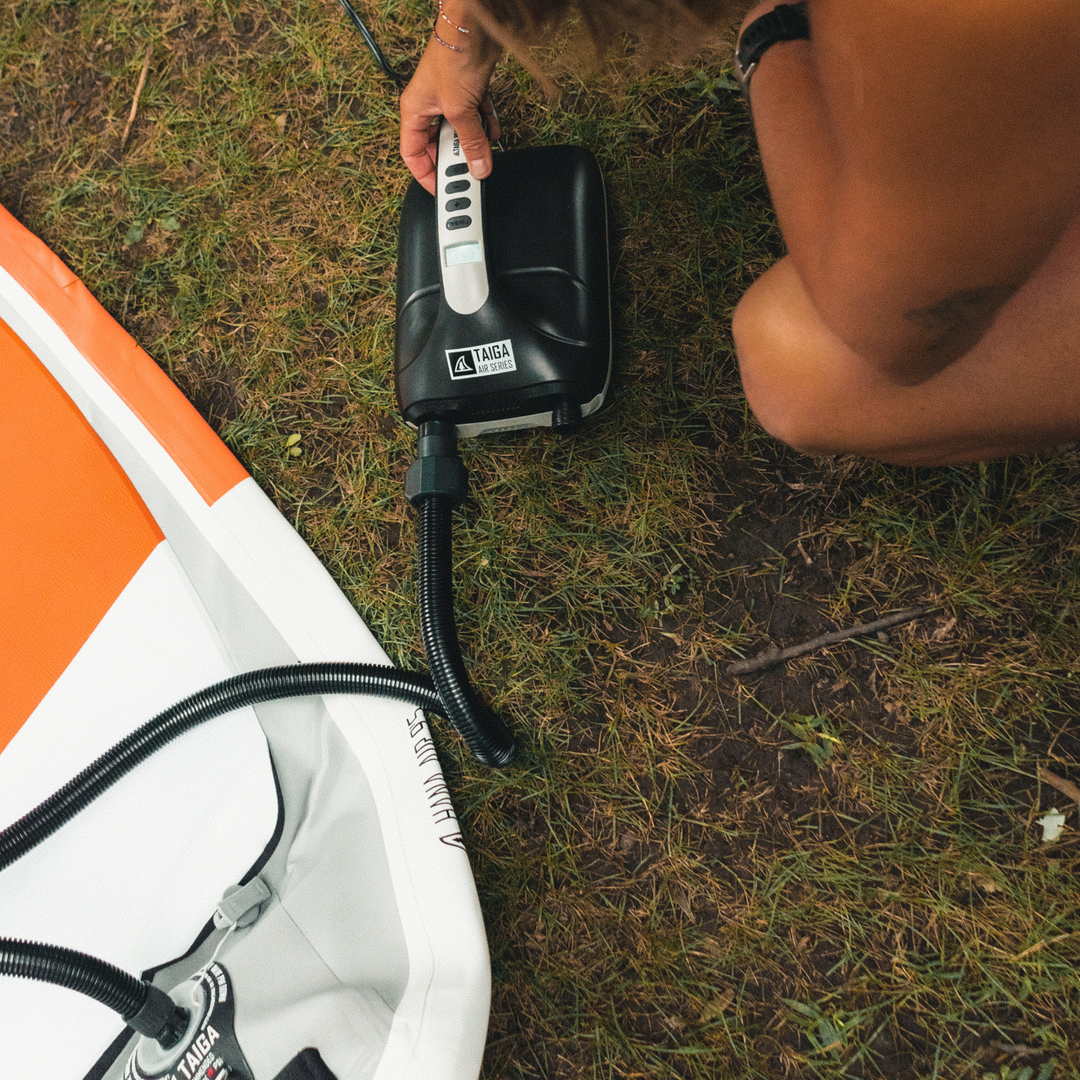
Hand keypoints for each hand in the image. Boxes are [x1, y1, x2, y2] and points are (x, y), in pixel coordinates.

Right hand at [400, 3, 501, 194]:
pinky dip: (487, 126)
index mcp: (413, 112)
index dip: (426, 175)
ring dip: (475, 142)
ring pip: (461, 133)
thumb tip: (478, 168)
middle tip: (470, 171)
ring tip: (485, 151)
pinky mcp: (469, 91)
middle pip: (440, 145)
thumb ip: (471, 144)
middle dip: (457, 158)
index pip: (413, 155)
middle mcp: (429, 107)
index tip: (443, 189)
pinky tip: (494, 132)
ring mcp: (450, 99)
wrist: (474, 27)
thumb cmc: (452, 58)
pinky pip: (477, 118)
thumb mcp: (460, 112)